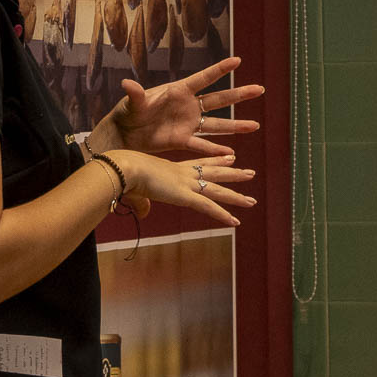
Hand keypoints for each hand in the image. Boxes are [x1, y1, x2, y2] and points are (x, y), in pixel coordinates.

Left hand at [90, 55, 263, 157]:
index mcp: (178, 91)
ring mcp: (188, 124)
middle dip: (239, 94)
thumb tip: (127, 84)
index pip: (203, 78)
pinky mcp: (182, 140)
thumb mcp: (133, 103)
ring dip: (236, 126)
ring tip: (255, 126)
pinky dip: (215, 150)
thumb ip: (136, 94)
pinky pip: (202, 146)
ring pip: (217, 125)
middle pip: (218, 100)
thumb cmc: (128, 113)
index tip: (238, 60)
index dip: (220, 70)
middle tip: (259, 89)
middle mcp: (188, 106)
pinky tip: (231, 154)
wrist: (124, 135)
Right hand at [112, 152, 255, 227]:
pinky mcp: (185, 195)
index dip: (216, 160)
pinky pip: (208, 207)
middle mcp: (184, 174)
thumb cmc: (124, 175)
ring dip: (236, 196)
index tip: (231, 156)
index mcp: (173, 168)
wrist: (123, 168)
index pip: (200, 163)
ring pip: (217, 190)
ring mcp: (186, 184)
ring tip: (252, 200)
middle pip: (215, 173)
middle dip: (233, 173)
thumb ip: (143, 203)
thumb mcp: (136, 190)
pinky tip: (236, 221)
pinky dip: (222, 215)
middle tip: (249, 172)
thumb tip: (144, 213)